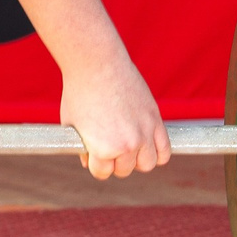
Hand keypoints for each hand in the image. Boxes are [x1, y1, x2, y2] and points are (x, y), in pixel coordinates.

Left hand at [60, 53, 169, 179]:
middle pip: (124, 170)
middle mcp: (126, 145)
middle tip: (107, 143)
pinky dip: (157, 152)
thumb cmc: (79, 92)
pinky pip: (164, 150)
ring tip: (126, 144)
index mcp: (103, 149)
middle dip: (114, 160)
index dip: (94, 163)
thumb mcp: (71, 125)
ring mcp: (144, 133)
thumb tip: (90, 162)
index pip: (102, 173)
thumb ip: (82, 148)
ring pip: (147, 164)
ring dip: (136, 158)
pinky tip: (146, 145)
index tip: (92, 152)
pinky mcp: (156, 119)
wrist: (97, 63)